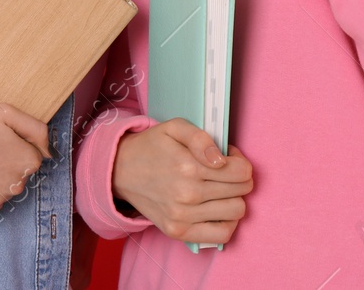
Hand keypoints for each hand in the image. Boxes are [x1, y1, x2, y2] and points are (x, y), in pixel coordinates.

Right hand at [111, 118, 253, 245]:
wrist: (121, 171)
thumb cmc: (152, 147)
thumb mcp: (174, 128)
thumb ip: (200, 137)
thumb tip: (221, 160)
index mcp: (188, 166)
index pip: (241, 171)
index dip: (241, 161)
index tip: (229, 158)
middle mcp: (187, 194)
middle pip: (242, 190)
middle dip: (240, 178)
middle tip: (224, 171)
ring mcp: (182, 216)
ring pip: (236, 211)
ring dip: (235, 198)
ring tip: (220, 189)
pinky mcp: (178, 232)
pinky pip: (221, 235)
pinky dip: (228, 222)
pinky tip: (218, 209)